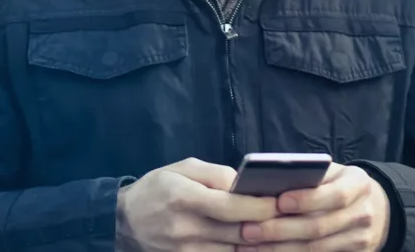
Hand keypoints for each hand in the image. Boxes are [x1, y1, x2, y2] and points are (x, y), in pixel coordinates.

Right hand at [117, 157, 278, 251]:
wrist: (125, 221)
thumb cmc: (158, 188)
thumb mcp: (183, 169)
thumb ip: (216, 174)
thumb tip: (246, 185)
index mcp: (184, 197)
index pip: (230, 207)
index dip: (260, 206)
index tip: (281, 202)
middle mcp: (185, 228)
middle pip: (238, 232)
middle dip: (267, 226)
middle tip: (289, 218)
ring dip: (259, 243)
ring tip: (279, 231)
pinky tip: (254, 244)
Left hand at [237, 163, 389, 251]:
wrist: (376, 208)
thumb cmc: (340, 184)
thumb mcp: (332, 172)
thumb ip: (308, 175)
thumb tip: (267, 183)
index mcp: (358, 185)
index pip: (334, 195)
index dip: (306, 200)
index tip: (278, 202)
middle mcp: (363, 214)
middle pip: (319, 227)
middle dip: (280, 230)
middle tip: (249, 230)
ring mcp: (360, 240)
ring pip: (316, 249)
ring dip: (279, 249)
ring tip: (250, 246)